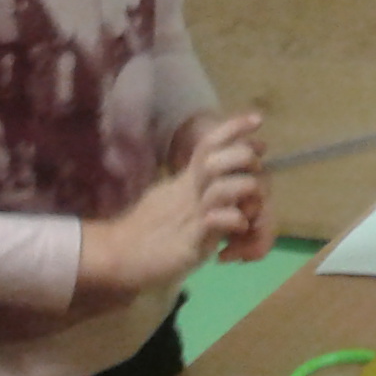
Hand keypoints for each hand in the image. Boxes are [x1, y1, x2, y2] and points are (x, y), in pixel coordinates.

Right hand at [75, 116, 262, 298]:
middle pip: (215, 159)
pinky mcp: (188, 241)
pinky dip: (234, 220)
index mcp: (185, 182)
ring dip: (243, 189)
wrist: (117, 256)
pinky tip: (239, 227)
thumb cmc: (146, 232)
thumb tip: (216, 178)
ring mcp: (188, 216)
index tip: (257, 119)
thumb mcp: (172, 201)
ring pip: (221, 188)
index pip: (208, 146)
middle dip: (243, 157)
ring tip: (252, 204)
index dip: (233, 129)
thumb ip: (193, 187)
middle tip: (258, 169)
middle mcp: (187, 193)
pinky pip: (214, 222)